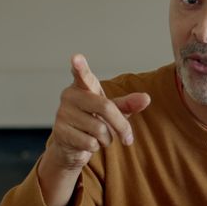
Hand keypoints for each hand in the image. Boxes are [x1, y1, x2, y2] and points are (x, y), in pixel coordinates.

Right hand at [44, 54, 150, 171]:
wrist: (72, 145)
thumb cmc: (93, 121)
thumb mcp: (113, 111)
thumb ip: (128, 104)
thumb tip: (146, 98)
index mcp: (83, 87)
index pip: (83, 75)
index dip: (80, 67)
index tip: (76, 57)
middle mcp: (70, 96)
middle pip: (106, 107)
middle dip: (121, 126)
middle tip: (128, 138)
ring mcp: (63, 113)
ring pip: (99, 129)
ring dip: (107, 139)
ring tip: (99, 137)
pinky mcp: (60, 132)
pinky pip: (90, 143)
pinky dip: (96, 147)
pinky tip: (87, 143)